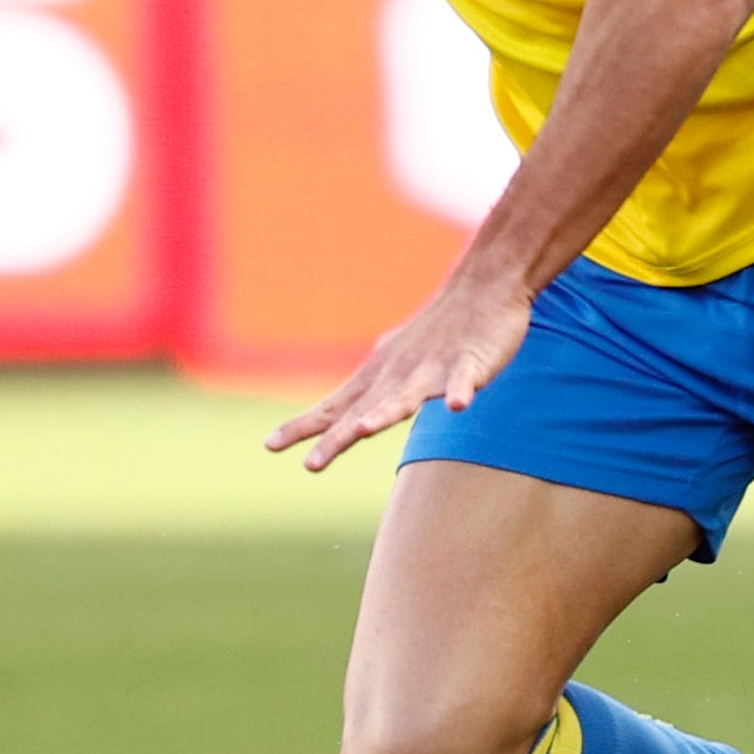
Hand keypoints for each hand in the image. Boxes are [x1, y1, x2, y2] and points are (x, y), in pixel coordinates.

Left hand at [264, 270, 534, 473]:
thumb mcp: (398, 365)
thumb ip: (376, 397)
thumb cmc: (438, 332)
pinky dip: (461, 390)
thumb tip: (352, 423)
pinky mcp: (469, 362)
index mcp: (379, 378)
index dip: (304, 427)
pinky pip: (465, 379)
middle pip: (363, 412)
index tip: (269, 445)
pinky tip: (459, 406)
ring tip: (365, 430)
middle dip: (337, 438)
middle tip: (311, 465)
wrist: (483, 287)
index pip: (334, 407)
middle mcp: (398, 375)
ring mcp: (433, 369)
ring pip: (406, 396)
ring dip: (385, 413)